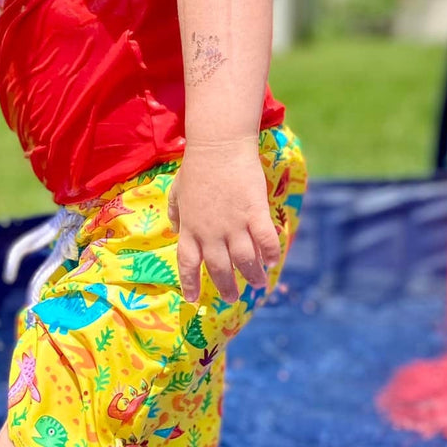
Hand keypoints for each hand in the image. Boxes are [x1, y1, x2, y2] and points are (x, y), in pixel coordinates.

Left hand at [167, 138, 280, 303]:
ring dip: (251, 276)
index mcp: (190, 229)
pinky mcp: (254, 213)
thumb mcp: (177, 191)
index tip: (193, 299)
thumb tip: (175, 227)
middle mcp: (211, 233)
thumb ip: (176, 212)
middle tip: (232, 297)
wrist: (218, 146)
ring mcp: (234, 224)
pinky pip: (265, 241)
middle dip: (226, 287)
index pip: (188, 264)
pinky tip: (272, 260)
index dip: (190, 284)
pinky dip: (270, 253)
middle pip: (218, 269)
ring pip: (244, 260)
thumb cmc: (196, 167)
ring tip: (258, 284)